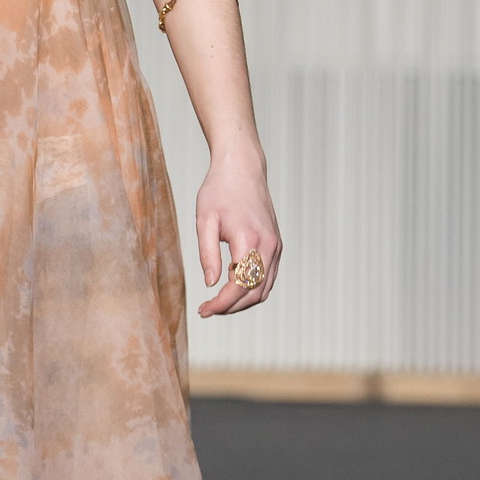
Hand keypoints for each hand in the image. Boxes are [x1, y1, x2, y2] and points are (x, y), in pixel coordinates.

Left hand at [194, 160, 281, 317]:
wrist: (242, 169)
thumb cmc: (219, 190)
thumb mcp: (204, 221)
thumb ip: (207, 254)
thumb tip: (211, 284)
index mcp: (249, 239)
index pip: (240, 285)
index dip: (222, 303)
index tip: (203, 310)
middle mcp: (269, 246)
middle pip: (254, 293)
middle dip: (230, 307)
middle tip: (207, 310)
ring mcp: (276, 246)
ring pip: (264, 289)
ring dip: (242, 302)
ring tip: (218, 303)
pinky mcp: (277, 245)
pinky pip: (268, 277)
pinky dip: (252, 290)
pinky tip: (232, 289)